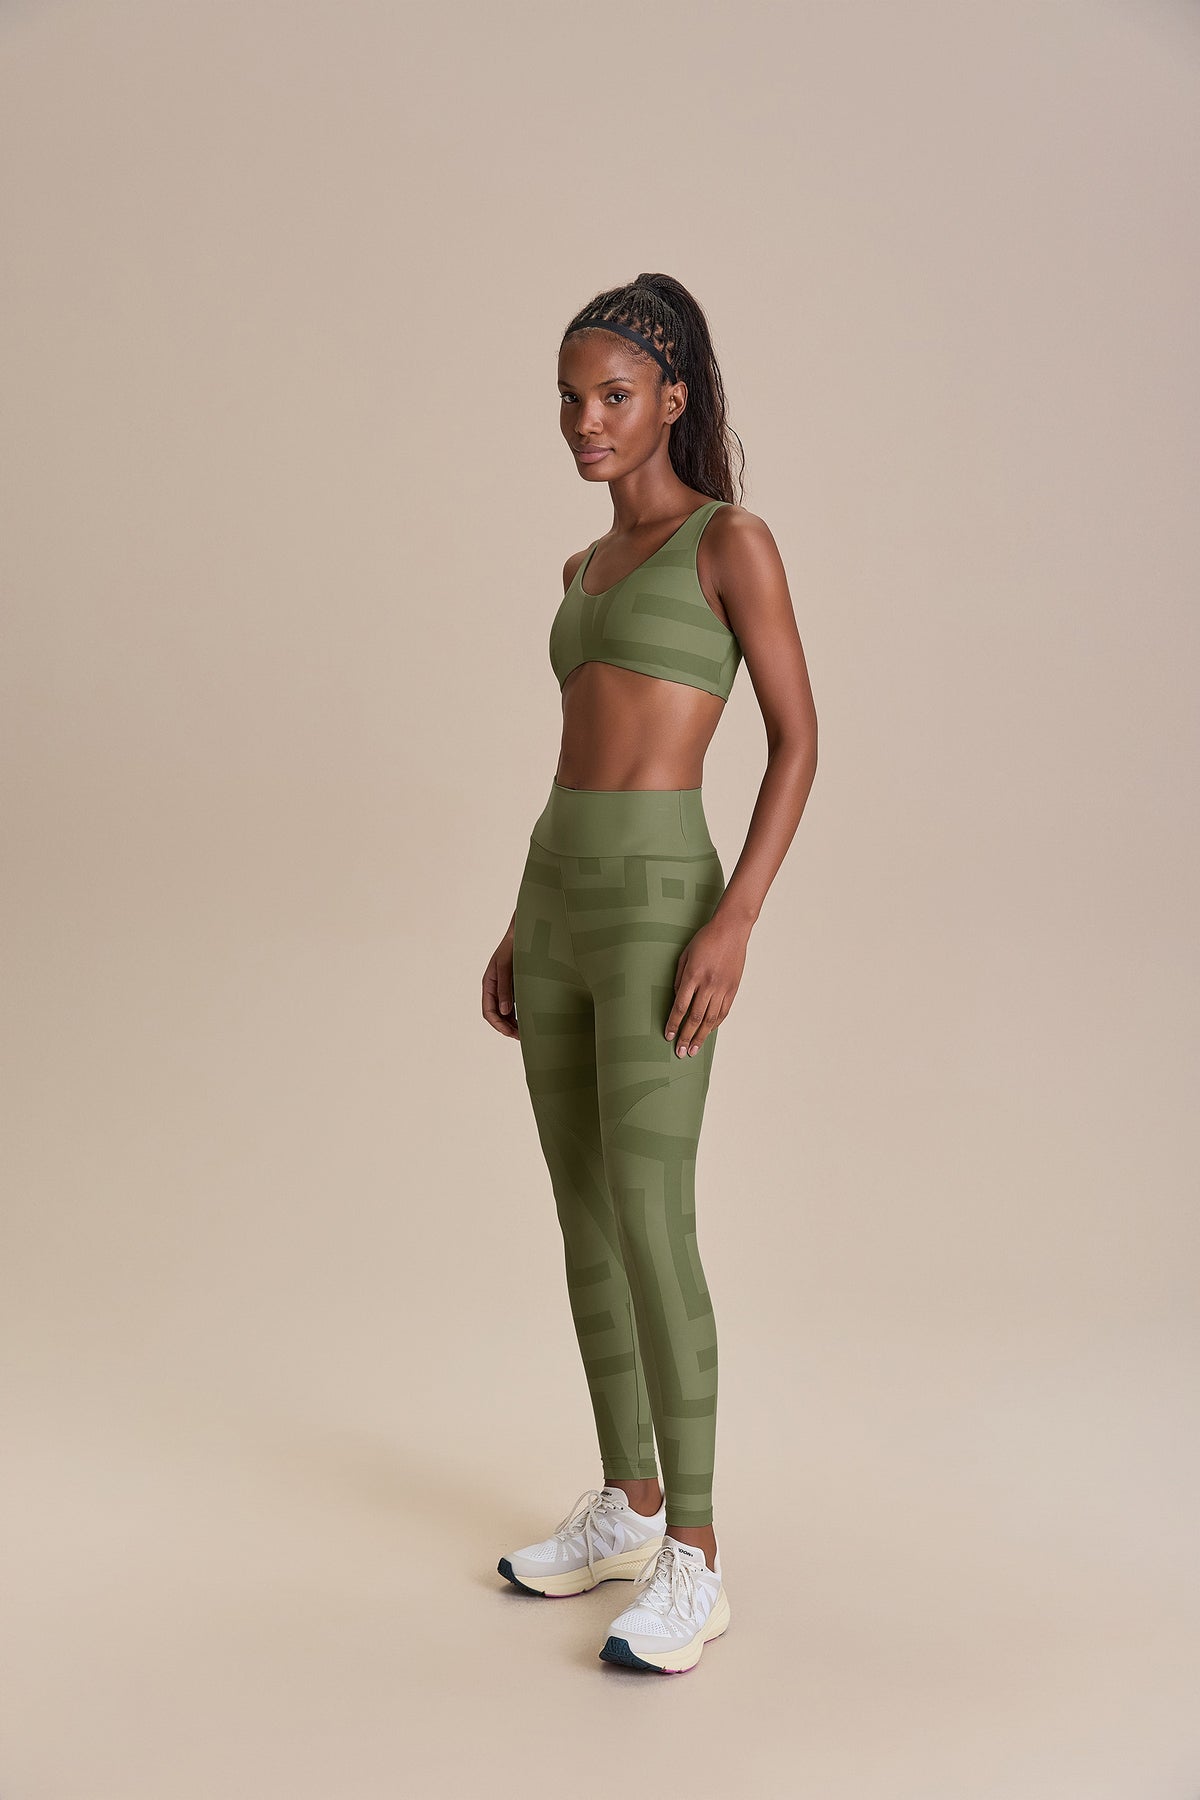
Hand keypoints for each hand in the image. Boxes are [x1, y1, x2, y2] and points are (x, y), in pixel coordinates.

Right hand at [482, 929, 519, 1039]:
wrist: (525, 934)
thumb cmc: (513, 947)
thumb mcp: (506, 967)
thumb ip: (504, 989)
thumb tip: (504, 1011)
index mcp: (489, 984)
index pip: (488, 1011)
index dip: (498, 1025)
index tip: (510, 1033)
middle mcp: (495, 988)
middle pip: (496, 1015)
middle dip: (506, 1027)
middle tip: (521, 1037)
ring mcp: (505, 988)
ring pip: (505, 1012)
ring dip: (513, 1023)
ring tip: (525, 1032)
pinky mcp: (515, 986)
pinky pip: (514, 1005)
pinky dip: (519, 1014)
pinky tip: (528, 1020)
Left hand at [665, 916, 747, 1056]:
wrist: (731, 930)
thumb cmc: (705, 940)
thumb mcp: (684, 955)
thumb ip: (679, 978)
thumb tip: (677, 1000)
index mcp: (693, 975)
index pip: (680, 1006)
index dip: (673, 1023)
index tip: (667, 1036)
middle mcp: (708, 984)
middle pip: (695, 1018)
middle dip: (685, 1037)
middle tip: (679, 1052)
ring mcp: (722, 988)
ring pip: (710, 1019)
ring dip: (701, 1036)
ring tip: (693, 1049)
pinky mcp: (733, 989)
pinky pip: (723, 1012)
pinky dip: (714, 1024)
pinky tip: (708, 1033)